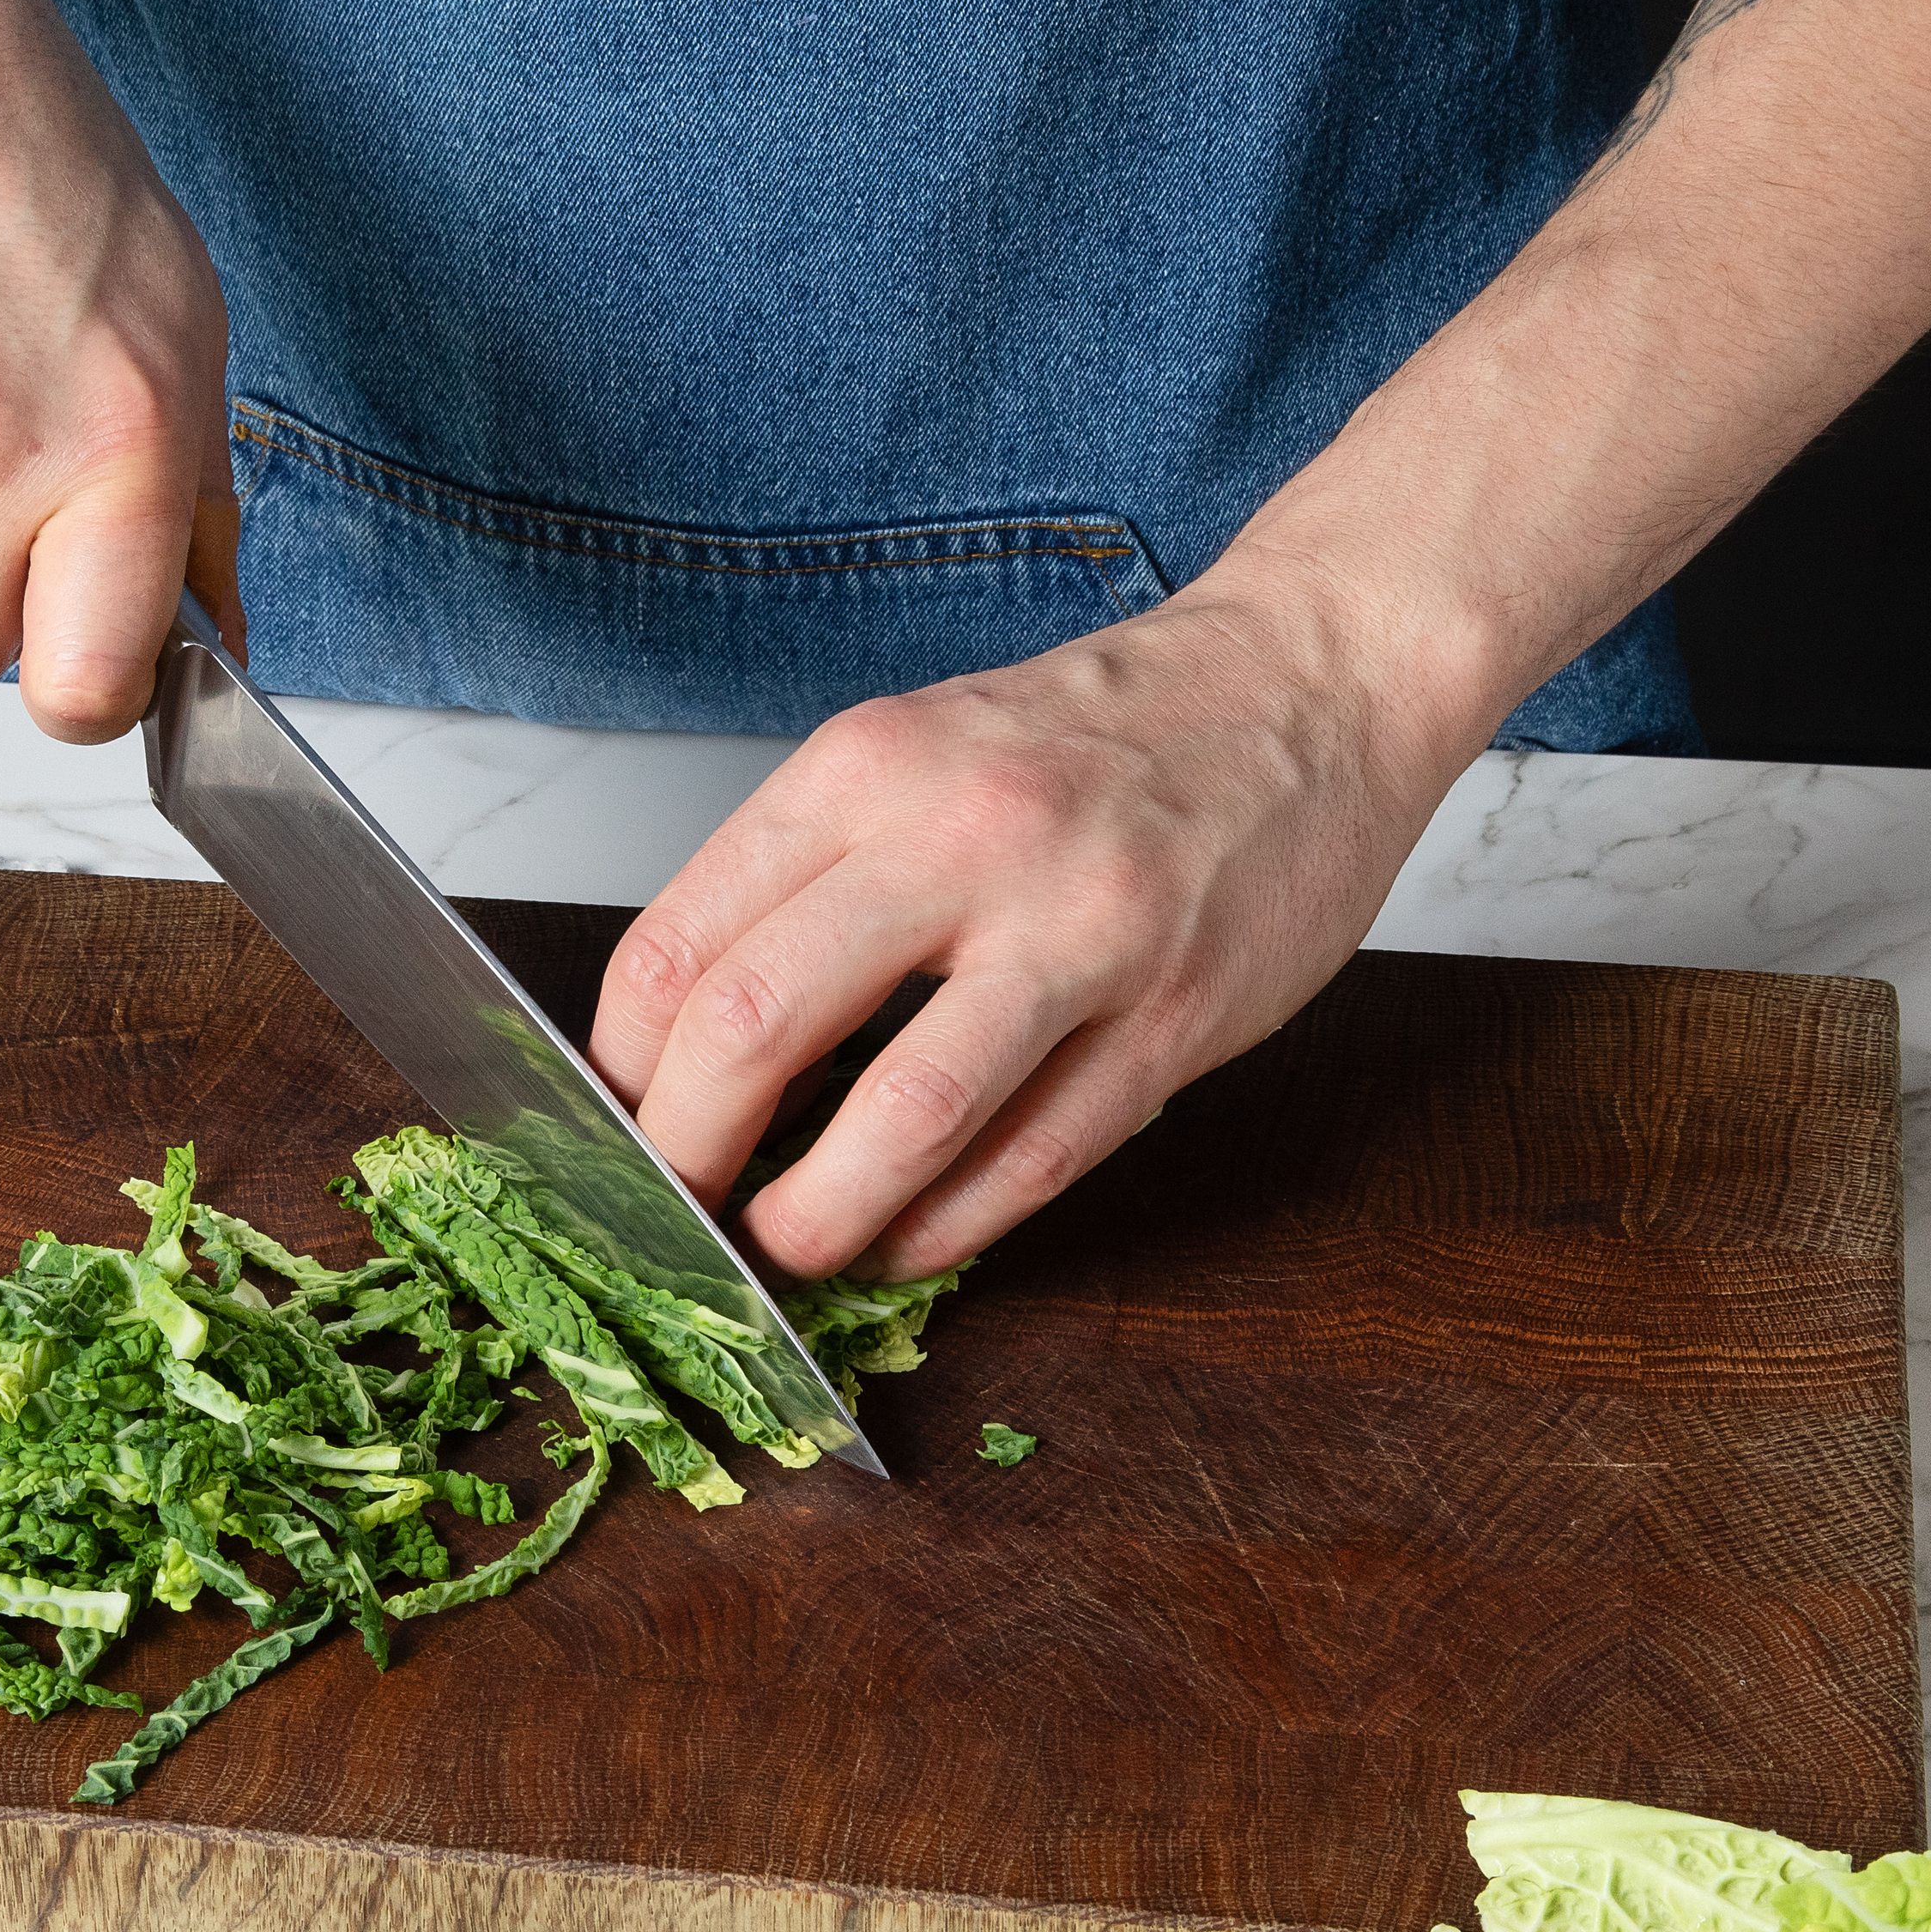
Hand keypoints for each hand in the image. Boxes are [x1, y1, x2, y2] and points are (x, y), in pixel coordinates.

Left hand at [587, 589, 1472, 1279]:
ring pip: (901, 1117)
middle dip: (688, 1158)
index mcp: (867, 767)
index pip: (678, 945)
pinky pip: (1033, 1156)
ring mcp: (1078, 928)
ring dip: (817, 1220)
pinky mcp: (1174, 1012)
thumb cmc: (1099, 736)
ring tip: (786, 1256)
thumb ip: (807, 880)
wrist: (1310, 675)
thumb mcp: (918, 753)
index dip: (622, 1074)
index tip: (620, 1133)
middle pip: (755, 1027)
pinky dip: (947, 1225)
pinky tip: (905, 1240)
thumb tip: (684, 1045)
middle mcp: (961, 835)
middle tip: (679, 1215)